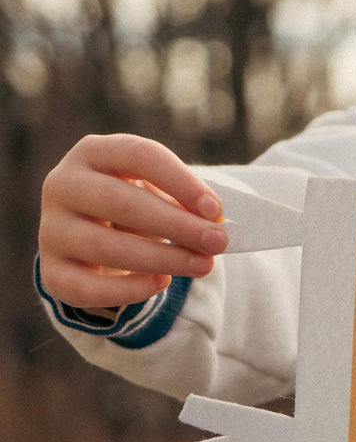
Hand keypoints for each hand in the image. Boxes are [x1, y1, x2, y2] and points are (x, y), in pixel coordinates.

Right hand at [38, 134, 227, 312]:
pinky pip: (87, 287)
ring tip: (202, 265)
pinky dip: (128, 289)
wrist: (94, 237)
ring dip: (162, 258)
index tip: (216, 210)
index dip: (181, 181)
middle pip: (121, 202)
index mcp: (94, 152)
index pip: (139, 155)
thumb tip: (217, 226)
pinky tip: (161, 283)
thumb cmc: (138, 206)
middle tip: (217, 242)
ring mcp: (52, 228)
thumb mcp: (161, 193)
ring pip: (105, 246)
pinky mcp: (52, 270)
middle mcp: (63, 185)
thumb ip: (186, 204)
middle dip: (177, 225)